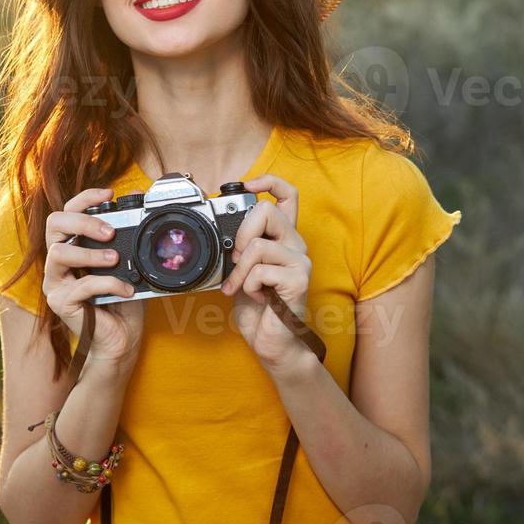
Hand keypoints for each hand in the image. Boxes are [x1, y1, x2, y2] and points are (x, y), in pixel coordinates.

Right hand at [43, 187, 145, 369]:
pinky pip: (81, 286)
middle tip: (109, 231)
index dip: (84, 198)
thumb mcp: (127, 264)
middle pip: (54, 224)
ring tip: (115, 260)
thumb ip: (127, 239)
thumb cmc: (121, 301)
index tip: (109, 193)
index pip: (66, 213)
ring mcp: (55, 283)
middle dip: (83, 221)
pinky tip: (125, 290)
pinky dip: (108, 284)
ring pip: (58, 253)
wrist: (121, 339)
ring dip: (90, 253)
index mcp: (71, 247)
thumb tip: (137, 206)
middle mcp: (57, 262)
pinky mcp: (60, 303)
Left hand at [218, 174, 314, 372]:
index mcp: (283, 237)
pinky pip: (260, 270)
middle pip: (267, 210)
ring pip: (258, 245)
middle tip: (237, 259)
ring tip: (242, 286)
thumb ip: (241, 247)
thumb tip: (223, 228)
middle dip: (241, 233)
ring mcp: (300, 261)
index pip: (287, 194)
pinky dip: (248, 286)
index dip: (268, 181)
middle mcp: (296, 245)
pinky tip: (257, 298)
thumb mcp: (242, 269)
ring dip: (240, 270)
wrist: (272, 342)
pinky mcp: (299, 280)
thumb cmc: (258, 307)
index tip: (246, 185)